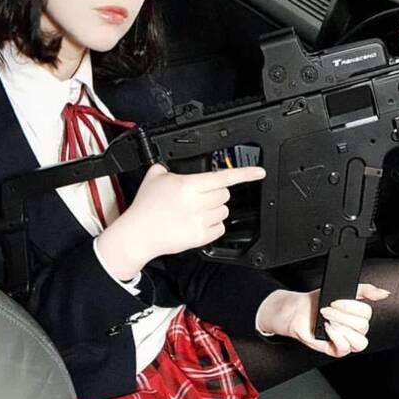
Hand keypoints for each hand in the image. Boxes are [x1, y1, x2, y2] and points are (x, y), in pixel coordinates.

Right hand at [97, 164, 265, 280]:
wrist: (138, 234)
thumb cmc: (145, 207)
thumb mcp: (155, 177)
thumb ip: (169, 167)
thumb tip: (175, 162)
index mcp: (188, 185)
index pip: (223, 177)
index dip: (245, 174)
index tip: (260, 172)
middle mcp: (197, 202)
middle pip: (225, 194)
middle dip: (216, 194)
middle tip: (200, 197)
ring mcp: (200, 221)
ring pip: (224, 211)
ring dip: (214, 210)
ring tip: (195, 212)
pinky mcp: (201, 237)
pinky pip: (219, 228)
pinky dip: (212, 226)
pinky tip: (197, 223)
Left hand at [256, 283, 391, 356]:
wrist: (299, 312)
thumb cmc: (318, 302)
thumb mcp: (342, 289)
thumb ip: (365, 290)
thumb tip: (383, 293)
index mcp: (359, 315)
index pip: (367, 313)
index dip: (351, 307)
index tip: (336, 302)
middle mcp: (356, 329)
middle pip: (363, 326)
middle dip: (342, 316)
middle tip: (327, 310)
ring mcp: (347, 340)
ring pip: (359, 340)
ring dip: (341, 328)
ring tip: (328, 321)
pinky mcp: (337, 350)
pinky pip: (345, 348)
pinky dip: (336, 337)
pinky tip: (327, 330)